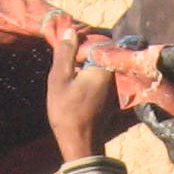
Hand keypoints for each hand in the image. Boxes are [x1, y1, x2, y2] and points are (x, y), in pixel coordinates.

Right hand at [45, 25, 122, 162]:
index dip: (82, 39)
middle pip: (100, 54)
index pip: (98, 42)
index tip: (68, 39)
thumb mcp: (59, 79)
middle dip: (84, 51)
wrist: (80, 143)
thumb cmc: (67, 111)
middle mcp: (114, 76)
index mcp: (104, 68)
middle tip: (65, 52)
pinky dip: (89, 75)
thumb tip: (70, 30)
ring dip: (86, 63)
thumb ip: (65, 53)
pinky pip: (100, 78)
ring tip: (69, 65)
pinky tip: (76, 81)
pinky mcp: (110, 97)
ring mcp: (114, 87)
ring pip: (100, 66)